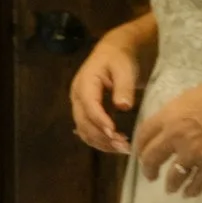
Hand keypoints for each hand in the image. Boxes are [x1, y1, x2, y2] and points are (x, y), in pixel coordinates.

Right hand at [69, 25, 149, 155]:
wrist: (113, 53)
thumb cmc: (119, 59)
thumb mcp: (124, 69)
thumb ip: (124, 86)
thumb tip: (124, 106)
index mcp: (84, 83)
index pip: (89, 106)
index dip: (100, 121)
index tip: (115, 133)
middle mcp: (77, 97)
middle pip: (83, 122)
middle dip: (102, 137)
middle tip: (124, 147)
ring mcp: (79, 106)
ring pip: (84, 131)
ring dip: (101, 143)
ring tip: (123, 149)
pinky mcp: (85, 113)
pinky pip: (87, 131)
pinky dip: (100, 141)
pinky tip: (116, 145)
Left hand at [137, 65, 201, 196]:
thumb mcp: (193, 96)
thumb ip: (178, 113)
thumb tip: (171, 125)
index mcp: (169, 115)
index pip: (143, 135)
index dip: (139, 147)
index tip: (141, 154)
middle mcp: (176, 136)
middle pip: (152, 158)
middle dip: (149, 169)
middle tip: (151, 176)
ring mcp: (194, 153)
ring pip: (174, 175)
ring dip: (171, 184)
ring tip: (171, 188)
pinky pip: (198, 183)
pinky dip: (191, 190)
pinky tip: (189, 193)